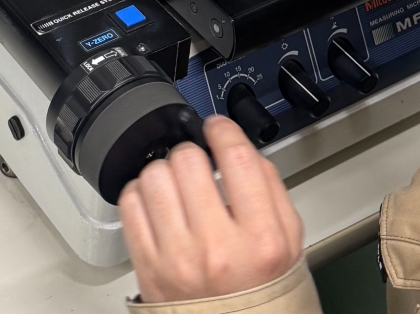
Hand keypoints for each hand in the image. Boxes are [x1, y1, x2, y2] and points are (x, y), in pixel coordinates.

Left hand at [120, 114, 303, 302]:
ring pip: (154, 175)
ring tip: (178, 187)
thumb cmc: (261, 291)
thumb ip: (271, 190)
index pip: (237, 159)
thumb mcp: (290, 242)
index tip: (216, 128)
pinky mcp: (147, 266)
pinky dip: (141, 193)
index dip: (223, 130)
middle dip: (193, 154)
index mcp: (261, 239)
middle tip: (198, 167)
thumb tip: (238, 146)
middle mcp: (218, 248)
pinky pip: (129, 203)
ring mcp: (178, 258)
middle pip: (188, 160)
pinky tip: (158, 204)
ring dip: (165, 172)